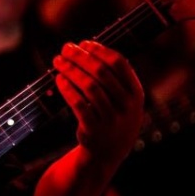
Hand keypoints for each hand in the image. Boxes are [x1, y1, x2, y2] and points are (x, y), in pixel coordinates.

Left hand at [52, 39, 144, 163]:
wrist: (108, 152)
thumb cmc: (112, 116)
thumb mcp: (123, 99)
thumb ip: (112, 77)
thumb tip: (85, 47)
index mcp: (137, 93)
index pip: (119, 64)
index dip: (100, 50)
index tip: (84, 43)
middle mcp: (127, 106)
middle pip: (101, 72)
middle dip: (81, 57)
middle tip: (66, 48)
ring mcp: (111, 119)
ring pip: (89, 86)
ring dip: (71, 70)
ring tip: (58, 61)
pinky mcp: (94, 129)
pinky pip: (78, 104)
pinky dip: (67, 89)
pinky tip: (59, 79)